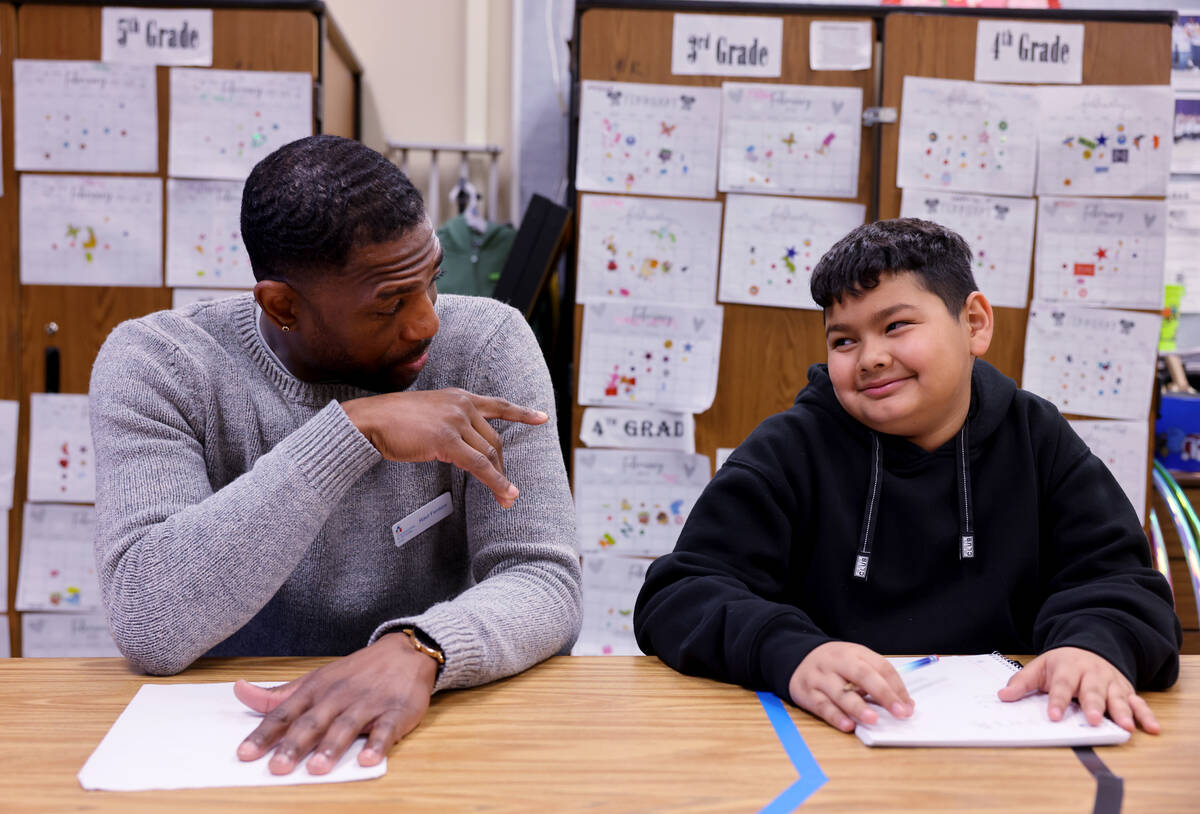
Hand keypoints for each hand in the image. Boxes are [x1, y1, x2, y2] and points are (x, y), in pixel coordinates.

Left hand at [235, 632, 438, 774]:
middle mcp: (339, 696)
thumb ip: (279, 694)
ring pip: (346, 726)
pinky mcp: (396, 712)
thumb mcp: (315, 679)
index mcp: (316, 689)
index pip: (285, 713)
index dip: (265, 734)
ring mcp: (368, 704)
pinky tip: (369, 760)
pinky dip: (378, 744)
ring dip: (331, 747)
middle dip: (295, 745)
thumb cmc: (355, 672)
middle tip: (277, 768)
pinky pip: (386, 729)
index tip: (245, 754)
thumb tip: (239, 692)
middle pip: (313, 722)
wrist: (405, 653)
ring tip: (317, 768)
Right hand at [342, 388, 547, 507]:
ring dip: (501, 478)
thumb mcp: (429, 413)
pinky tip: (504, 494)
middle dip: (503, 466)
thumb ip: (450, 423)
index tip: (542, 418)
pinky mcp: (447, 440)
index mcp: (459, 397)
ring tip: (508, 498)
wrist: (370, 420)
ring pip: (489, 453)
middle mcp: (462, 405)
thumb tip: (464, 446)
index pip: (498, 404)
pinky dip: (494, 481)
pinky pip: (478, 465)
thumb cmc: (393, 421)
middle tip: (510, 489)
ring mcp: (455, 421)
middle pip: (494, 439)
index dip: (522, 413)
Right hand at [788, 642, 914, 731]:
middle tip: (899, 712)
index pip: (881, 667)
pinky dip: (835, 716)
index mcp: (855, 652)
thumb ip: (877, 681)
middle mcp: (837, 662)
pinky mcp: (807, 692)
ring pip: (840, 692)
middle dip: (883, 694)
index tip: (908, 707)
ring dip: (858, 707)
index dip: (897, 687)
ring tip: (872, 720)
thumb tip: (903, 705)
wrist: (797, 658)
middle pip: (862, 675)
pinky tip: (847, 725)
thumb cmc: (835, 665)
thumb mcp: (855, 663)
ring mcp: (821, 677)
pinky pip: (822, 706)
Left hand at [996, 646, 1159, 733]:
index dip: (1058, 700)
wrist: (1090, 647)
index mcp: (1068, 668)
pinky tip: (1151, 728)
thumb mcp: (1040, 667)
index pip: (1062, 685)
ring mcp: (1111, 683)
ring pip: (1117, 697)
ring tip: (1124, 726)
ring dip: (1121, 712)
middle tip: (1092, 719)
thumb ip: (1022, 682)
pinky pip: (1138, 703)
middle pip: (1092, 691)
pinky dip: (1145, 715)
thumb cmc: (1062, 663)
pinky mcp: (1126, 691)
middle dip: (1093, 704)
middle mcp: (1091, 675)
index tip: (1054, 716)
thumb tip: (1002, 696)